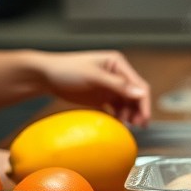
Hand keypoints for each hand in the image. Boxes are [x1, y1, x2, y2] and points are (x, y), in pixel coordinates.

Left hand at [33, 51, 151, 126]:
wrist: (45, 76)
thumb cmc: (67, 69)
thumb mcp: (93, 76)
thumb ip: (117, 85)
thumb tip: (140, 93)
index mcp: (118, 64)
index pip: (138, 84)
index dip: (144, 102)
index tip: (145, 119)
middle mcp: (116, 75)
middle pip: (134, 95)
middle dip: (138, 110)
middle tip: (138, 126)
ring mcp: (109, 87)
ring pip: (126, 104)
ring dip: (129, 115)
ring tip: (126, 126)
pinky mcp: (100, 97)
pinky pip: (114, 109)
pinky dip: (118, 117)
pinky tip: (118, 125)